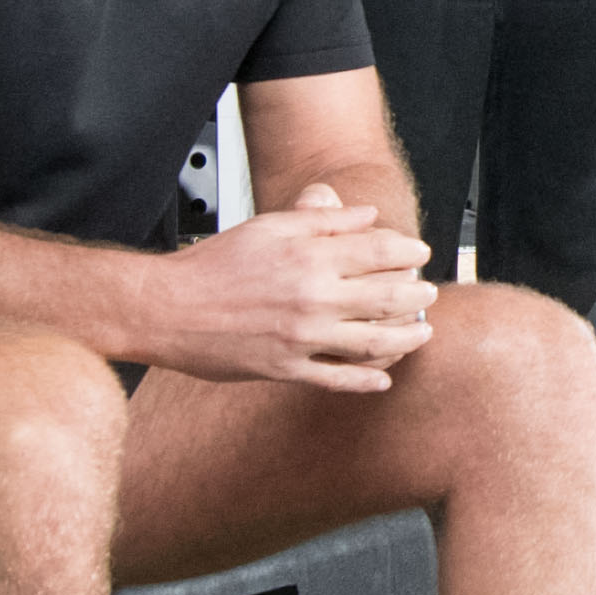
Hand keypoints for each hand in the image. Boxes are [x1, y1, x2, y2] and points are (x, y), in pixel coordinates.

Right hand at [140, 185, 436, 387]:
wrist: (167, 308)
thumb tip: (364, 214)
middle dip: (417, 295)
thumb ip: (320, 221)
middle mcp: (312, 297)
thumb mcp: (268, 228)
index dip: (407, 252)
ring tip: (421, 332)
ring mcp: (302, 338)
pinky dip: (367, 380)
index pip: (378, 251)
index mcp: (309, 257)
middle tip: (428, 294)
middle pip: (387, 297)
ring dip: (406, 338)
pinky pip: (338, 379)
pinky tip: (384, 377)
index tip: (420, 253)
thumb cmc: (213, 266)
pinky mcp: (286, 369)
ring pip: (373, 342)